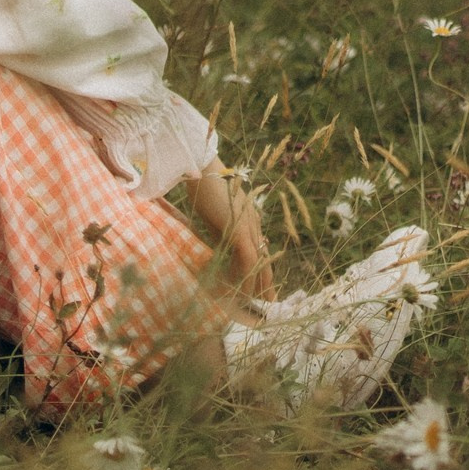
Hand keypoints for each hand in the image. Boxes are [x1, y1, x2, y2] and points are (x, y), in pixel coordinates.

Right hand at [190, 169, 274, 301]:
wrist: (200, 169)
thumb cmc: (204, 189)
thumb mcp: (215, 218)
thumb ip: (222, 235)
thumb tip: (222, 255)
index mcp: (248, 219)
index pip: (258, 249)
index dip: (260, 269)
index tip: (261, 286)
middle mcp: (253, 222)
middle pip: (264, 257)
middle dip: (266, 281)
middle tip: (268, 300)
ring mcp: (248, 224)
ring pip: (258, 260)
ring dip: (256, 282)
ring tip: (254, 300)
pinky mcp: (240, 227)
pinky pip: (248, 257)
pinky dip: (246, 274)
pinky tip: (242, 287)